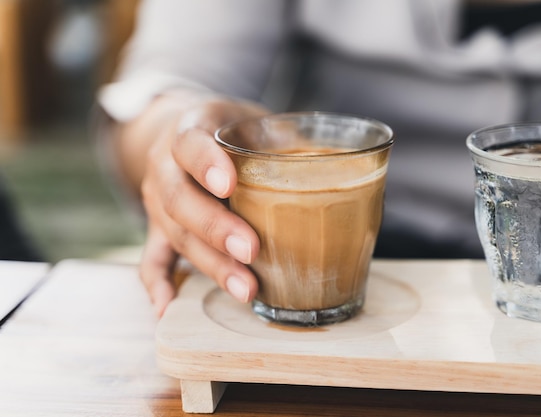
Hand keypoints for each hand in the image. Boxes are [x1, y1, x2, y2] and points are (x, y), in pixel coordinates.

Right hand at [117, 93, 268, 315]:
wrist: (182, 134)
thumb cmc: (232, 129)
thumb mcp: (254, 118)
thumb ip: (288, 138)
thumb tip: (347, 169)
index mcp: (190, 128)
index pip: (189, 143)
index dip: (206, 163)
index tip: (230, 183)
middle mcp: (166, 166)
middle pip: (178, 199)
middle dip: (215, 227)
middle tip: (250, 248)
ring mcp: (158, 200)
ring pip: (175, 234)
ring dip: (210, 264)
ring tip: (246, 288)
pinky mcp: (158, 229)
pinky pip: (152, 259)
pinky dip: (160, 285)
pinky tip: (170, 309)